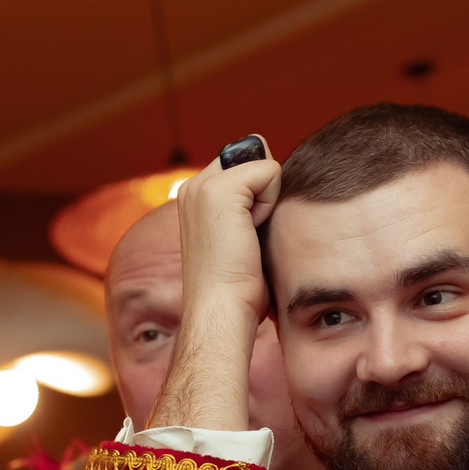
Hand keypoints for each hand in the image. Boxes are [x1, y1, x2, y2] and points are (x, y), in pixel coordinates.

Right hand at [148, 139, 281, 428]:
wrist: (222, 310)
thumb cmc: (238, 288)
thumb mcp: (246, 238)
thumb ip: (253, 206)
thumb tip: (274, 173)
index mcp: (196, 197)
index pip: (246, 166)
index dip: (262, 194)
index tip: (248, 234)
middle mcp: (194, 186)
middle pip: (256, 159)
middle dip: (266, 194)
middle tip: (248, 238)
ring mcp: (202, 185)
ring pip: (263, 165)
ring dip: (269, 202)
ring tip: (249, 238)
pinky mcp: (219, 189)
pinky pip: (269, 170)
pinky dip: (271, 204)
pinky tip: (251, 234)